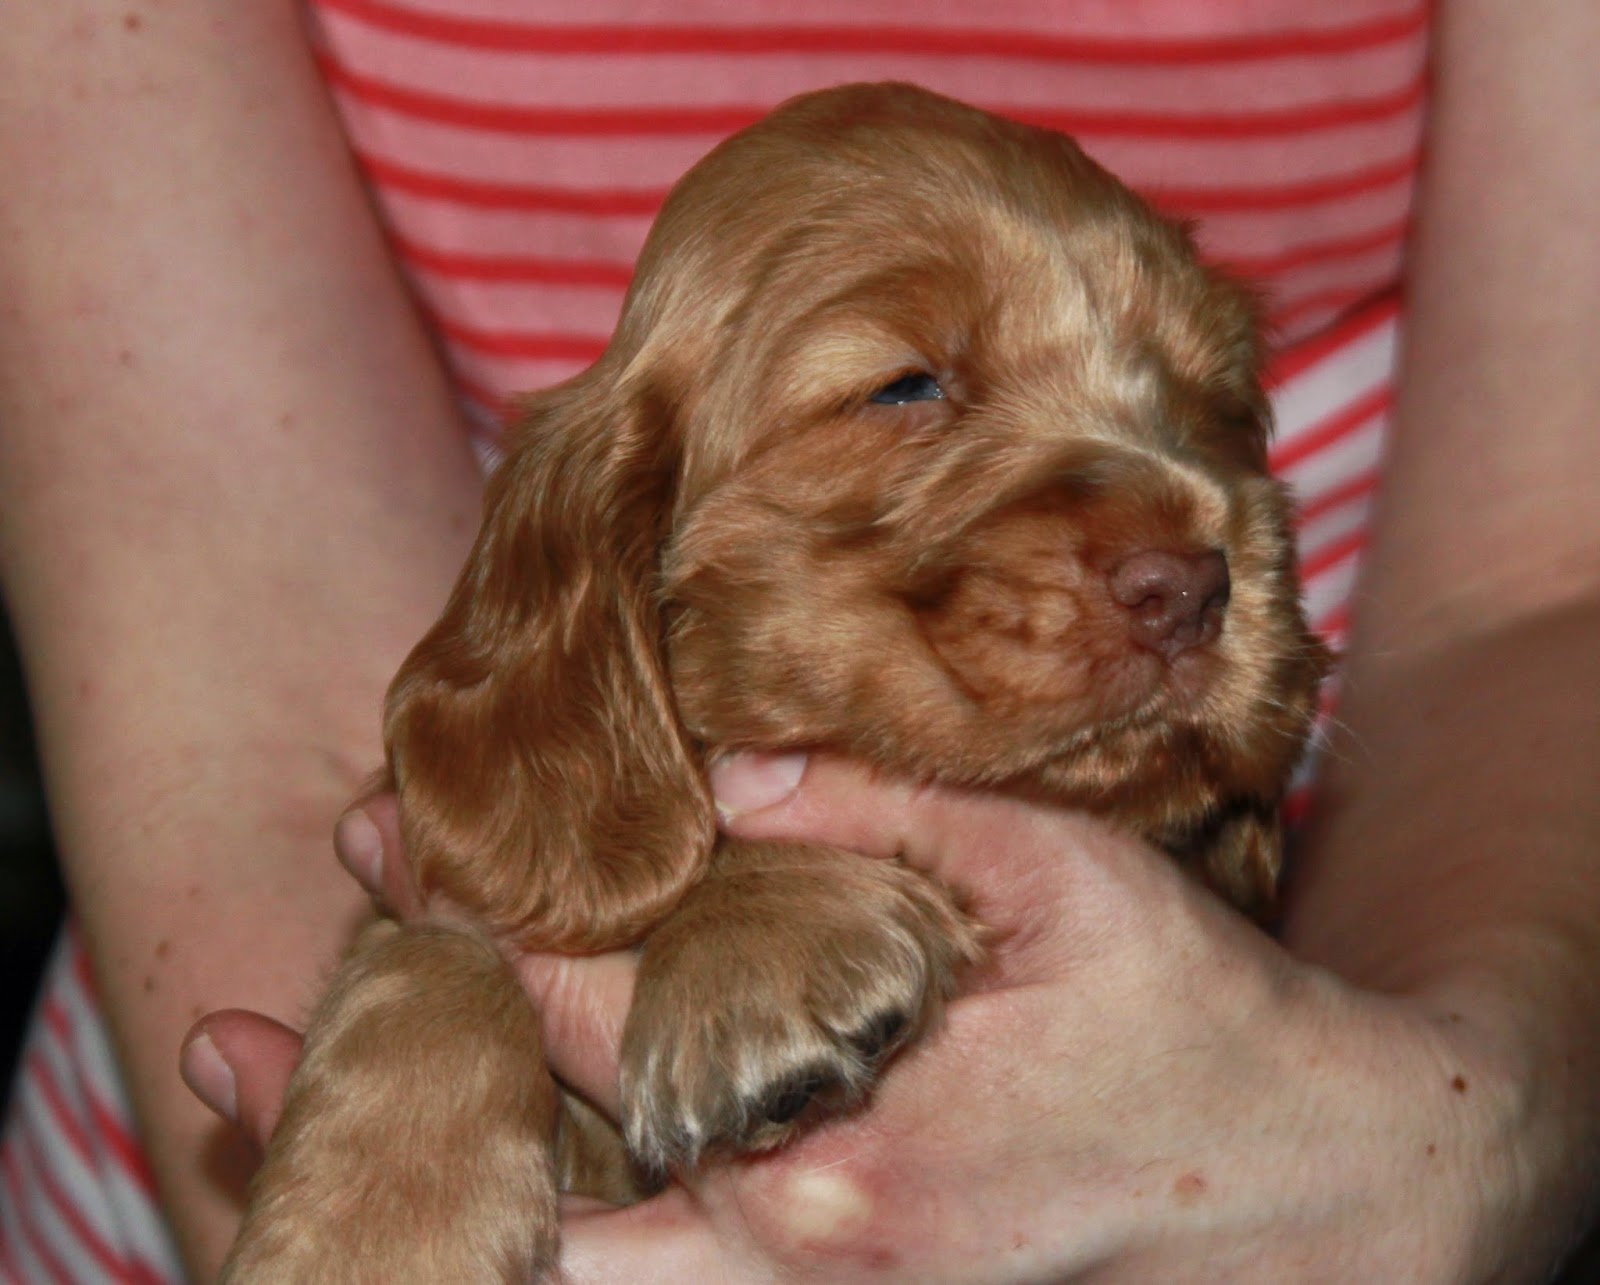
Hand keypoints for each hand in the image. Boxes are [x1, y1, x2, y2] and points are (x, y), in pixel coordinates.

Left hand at [185, 757, 1533, 1282]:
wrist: (1303, 1181)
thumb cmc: (1189, 1016)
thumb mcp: (1062, 878)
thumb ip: (889, 812)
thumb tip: (721, 761)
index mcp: (842, 1134)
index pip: (602, 1019)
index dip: (477, 915)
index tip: (374, 826)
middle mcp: (798, 1236)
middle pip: (538, 1185)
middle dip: (382, 1104)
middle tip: (226, 1034)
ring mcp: (810, 1281)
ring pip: (576, 1250)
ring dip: (436, 1171)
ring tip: (288, 1095)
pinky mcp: (835, 1281)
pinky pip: (653, 1258)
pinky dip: (545, 1204)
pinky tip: (482, 1140)